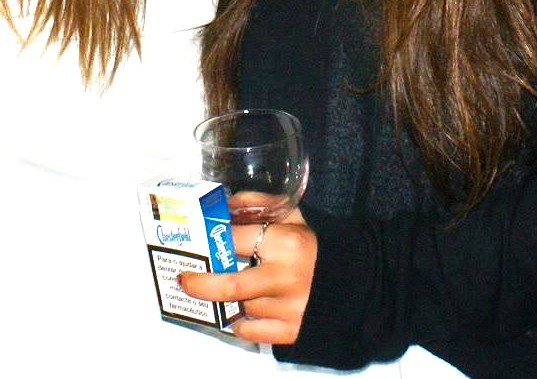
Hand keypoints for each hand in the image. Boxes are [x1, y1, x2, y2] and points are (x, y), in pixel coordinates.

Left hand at [178, 209, 316, 343]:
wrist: (352, 284)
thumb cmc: (315, 247)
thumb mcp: (292, 216)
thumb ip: (259, 204)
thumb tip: (225, 204)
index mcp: (285, 243)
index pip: (235, 240)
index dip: (212, 238)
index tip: (196, 240)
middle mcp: (285, 277)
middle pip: (230, 286)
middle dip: (201, 284)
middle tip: (183, 279)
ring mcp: (288, 309)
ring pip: (241, 306)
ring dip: (228, 299)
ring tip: (221, 290)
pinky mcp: (290, 332)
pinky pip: (251, 332)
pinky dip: (240, 323)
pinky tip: (240, 312)